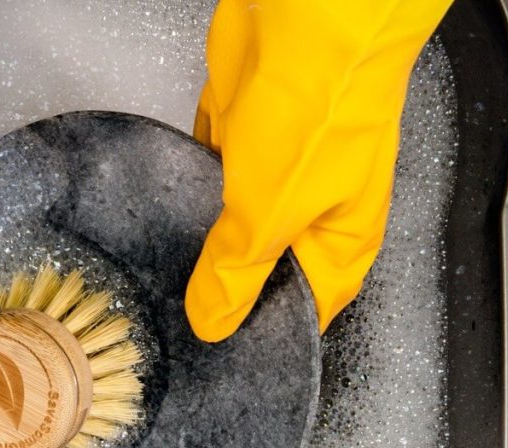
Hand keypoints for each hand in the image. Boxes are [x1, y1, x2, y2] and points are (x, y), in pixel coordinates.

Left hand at [185, 0, 451, 341]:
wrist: (309, 13)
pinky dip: (190, 192)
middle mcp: (311, 208)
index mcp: (340, 240)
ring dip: (205, 239)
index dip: (269, 333)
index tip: (225, 354)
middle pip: (265, 267)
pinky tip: (166, 212)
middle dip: (229, 288)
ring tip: (166, 274)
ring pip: (233, 222)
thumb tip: (215, 320)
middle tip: (184, 318)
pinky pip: (210, 176)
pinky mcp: (239, 133)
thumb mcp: (270, 213)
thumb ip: (237, 272)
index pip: (307, 309)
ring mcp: (274, 168)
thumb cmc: (326, 104)